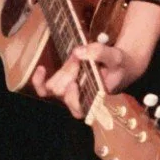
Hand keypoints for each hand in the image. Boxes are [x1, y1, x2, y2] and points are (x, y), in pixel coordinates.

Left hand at [30, 0, 159, 117]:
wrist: (120, 66)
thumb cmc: (119, 65)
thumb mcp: (115, 56)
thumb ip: (99, 53)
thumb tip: (78, 52)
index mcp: (95, 101)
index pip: (77, 108)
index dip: (72, 96)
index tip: (75, 82)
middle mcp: (80, 101)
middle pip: (63, 92)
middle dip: (69, 72)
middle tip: (80, 59)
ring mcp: (69, 94)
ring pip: (53, 87)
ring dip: (63, 71)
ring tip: (76, 59)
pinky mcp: (62, 86)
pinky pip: (43, 89)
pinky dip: (39, 80)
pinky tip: (41, 69)